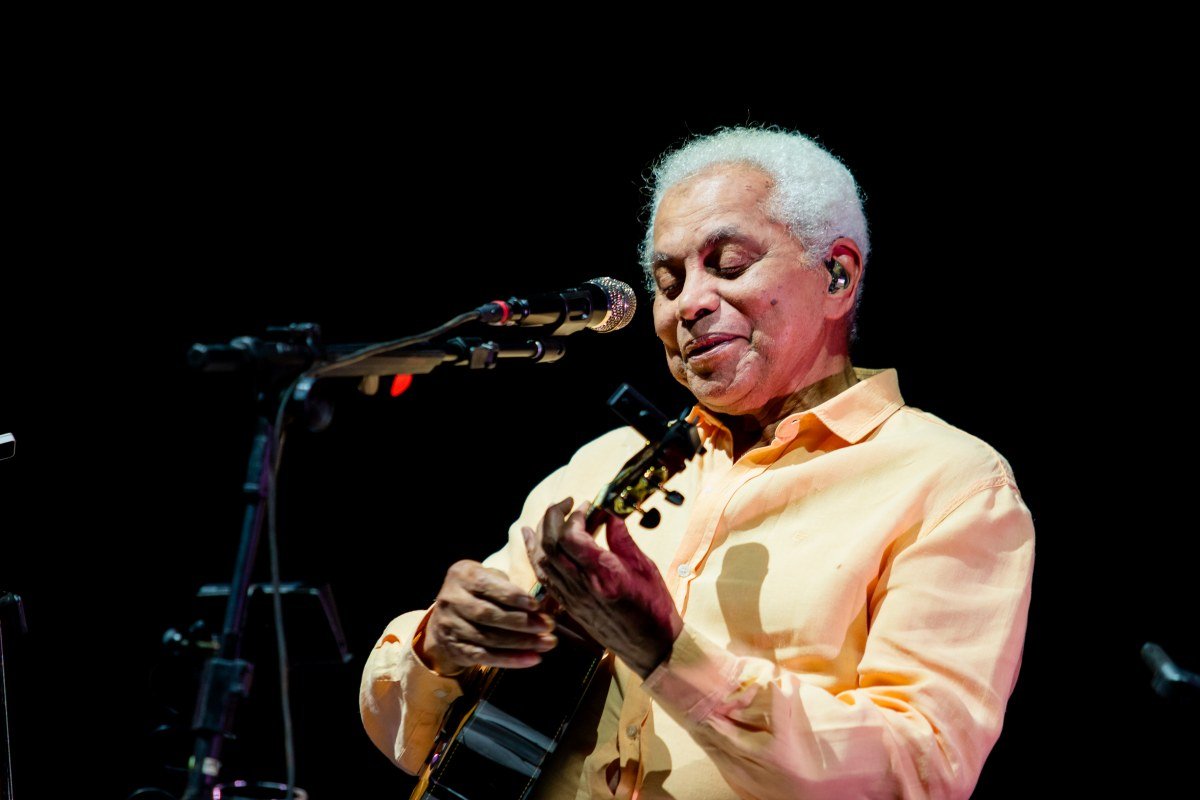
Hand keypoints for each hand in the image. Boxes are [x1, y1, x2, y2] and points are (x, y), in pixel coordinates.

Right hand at [418, 561, 556, 674]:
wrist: (446, 618)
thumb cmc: (479, 593)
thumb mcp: (489, 579)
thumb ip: (509, 588)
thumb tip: (541, 608)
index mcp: (462, 575)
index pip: (487, 585)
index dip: (512, 596)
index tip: (536, 605)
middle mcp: (451, 599)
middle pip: (487, 614)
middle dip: (521, 622)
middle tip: (548, 626)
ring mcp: (450, 626)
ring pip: (488, 638)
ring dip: (521, 643)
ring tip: (546, 643)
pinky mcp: (455, 649)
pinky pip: (484, 657)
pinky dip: (510, 660)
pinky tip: (531, 659)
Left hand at [522, 498, 683, 678]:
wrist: (650, 649)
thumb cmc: (654, 607)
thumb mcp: (645, 567)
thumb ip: (623, 539)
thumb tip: (609, 513)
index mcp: (604, 574)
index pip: (571, 537)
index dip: (574, 516)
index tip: (587, 505)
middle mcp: (582, 586)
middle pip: (551, 545)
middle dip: (554, 517)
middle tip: (569, 503)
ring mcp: (572, 597)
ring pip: (541, 560)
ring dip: (541, 533)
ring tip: (551, 515)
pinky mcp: (568, 606)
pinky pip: (543, 577)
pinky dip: (535, 554)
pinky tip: (532, 540)